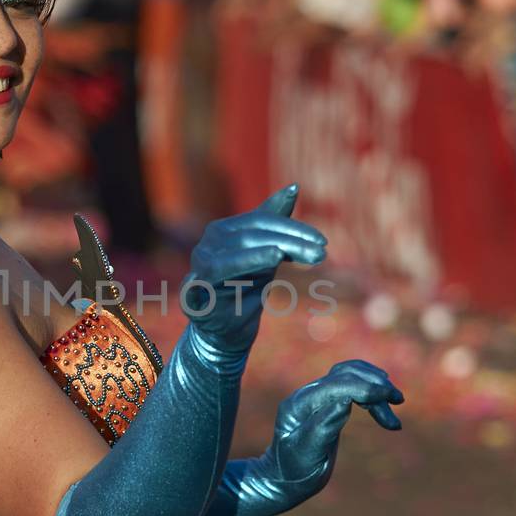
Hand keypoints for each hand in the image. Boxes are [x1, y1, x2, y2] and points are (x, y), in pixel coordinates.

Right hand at [182, 185, 326, 354]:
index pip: (262, 221)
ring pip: (232, 254)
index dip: (293, 228)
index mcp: (224, 230)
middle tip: (321, 253)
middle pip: (251, 235)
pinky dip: (242, 264)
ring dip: (262, 253)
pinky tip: (269, 261)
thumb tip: (294, 186)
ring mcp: (198, 266)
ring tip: (284, 253)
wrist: (227, 329)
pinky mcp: (192, 293)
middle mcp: (208, 243)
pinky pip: (215, 276)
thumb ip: (275, 221)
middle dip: (288, 242)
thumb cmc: (246, 286)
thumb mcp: (267, 252)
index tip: (323, 242)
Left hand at [268, 359, 403, 495]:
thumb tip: (346, 401)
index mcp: (299, 404)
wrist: (284, 479)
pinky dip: (370, 393)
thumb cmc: (295, 470)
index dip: (364, 387)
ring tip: (397, 402)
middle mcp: (307, 395)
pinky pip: (351, 387)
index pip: (335, 385)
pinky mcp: (327, 403)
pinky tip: (383, 407)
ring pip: (351, 377)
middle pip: (345, 374)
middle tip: (398, 399)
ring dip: (375, 386)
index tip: (390, 397)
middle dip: (374, 384)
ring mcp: (316, 397)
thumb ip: (324, 426)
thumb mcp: (308, 452)